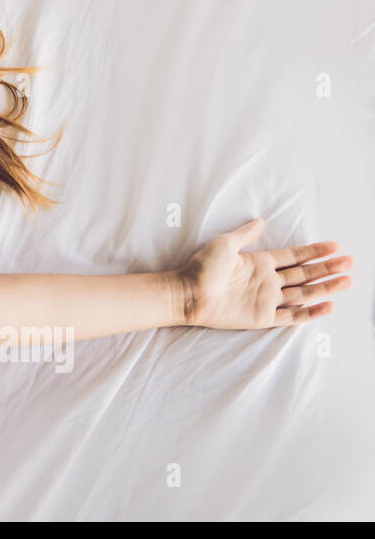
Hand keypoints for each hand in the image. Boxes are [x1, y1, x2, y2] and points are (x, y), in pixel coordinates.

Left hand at [174, 217, 353, 329]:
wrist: (188, 294)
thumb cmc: (202, 268)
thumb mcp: (224, 244)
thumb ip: (245, 234)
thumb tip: (261, 220)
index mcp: (259, 263)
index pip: (293, 257)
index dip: (314, 252)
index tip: (335, 246)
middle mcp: (267, 281)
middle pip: (304, 274)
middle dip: (327, 268)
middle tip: (351, 262)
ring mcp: (266, 300)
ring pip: (304, 294)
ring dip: (326, 288)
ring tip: (348, 281)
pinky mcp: (262, 317)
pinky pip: (291, 316)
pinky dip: (311, 312)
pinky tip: (329, 305)